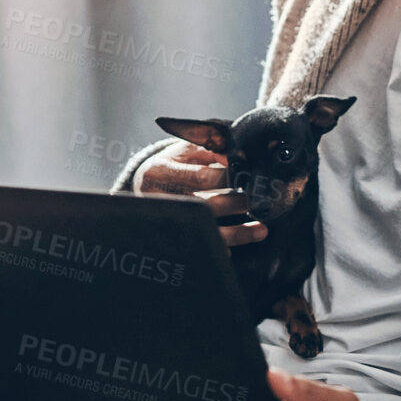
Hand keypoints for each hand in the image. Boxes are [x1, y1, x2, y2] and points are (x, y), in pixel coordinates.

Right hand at [131, 142, 266, 247]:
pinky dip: (216, 248)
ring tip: (260, 230)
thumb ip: (210, 150)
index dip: (229, 180)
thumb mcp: (184, 151)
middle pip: (204, 205)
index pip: (201, 177)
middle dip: (235, 204)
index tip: (252, 179)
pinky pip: (197, 246)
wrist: (140, 185)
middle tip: (259, 202)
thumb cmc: (170, 164)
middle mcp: (160, 196)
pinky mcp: (170, 236)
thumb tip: (237, 156)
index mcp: (162, 171)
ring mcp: (165, 219)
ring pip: (205, 229)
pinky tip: (232, 250)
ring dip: (236, 233)